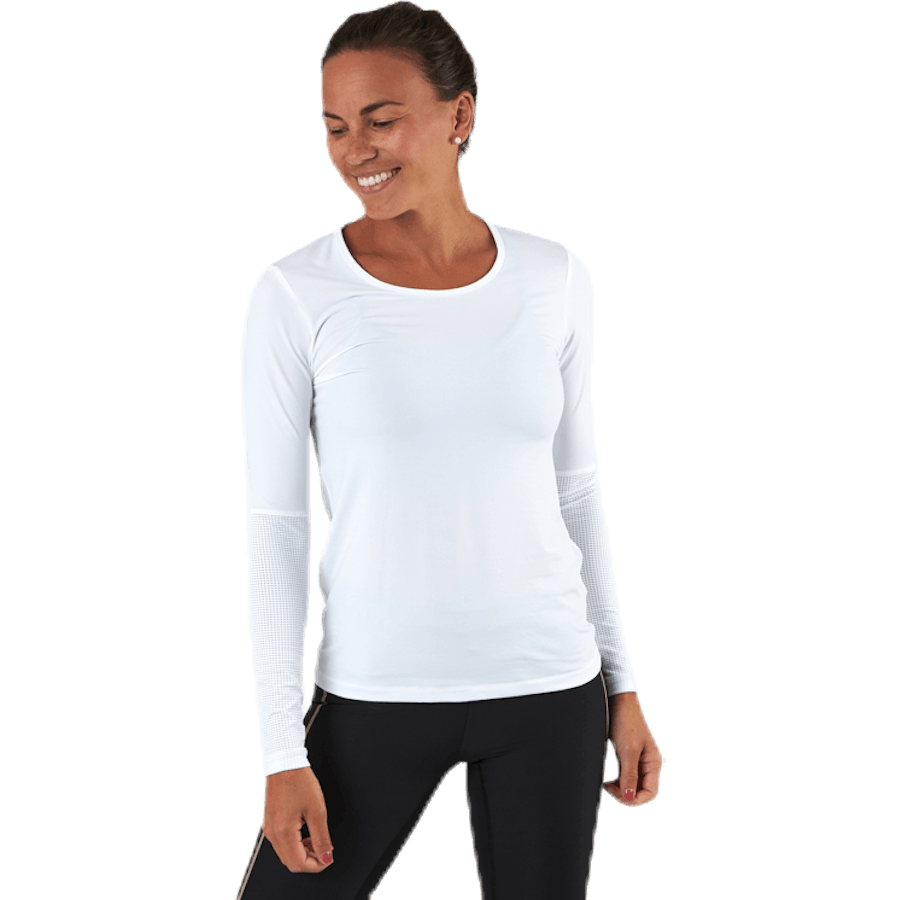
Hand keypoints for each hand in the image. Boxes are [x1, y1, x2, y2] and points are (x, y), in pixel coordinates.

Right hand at [263, 766, 334, 872]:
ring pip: (285, 854)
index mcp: (283, 832)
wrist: (285, 763)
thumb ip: (322, 837)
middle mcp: (272, 833)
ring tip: (315, 839)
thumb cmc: (299, 781)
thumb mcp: (317, 810)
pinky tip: (304, 832)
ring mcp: (268, 828)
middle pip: (291, 863)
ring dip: (302, 853)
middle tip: (323, 849)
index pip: (299, 864)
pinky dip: (294, 844)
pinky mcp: (269, 822)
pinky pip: (281, 843)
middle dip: (310, 861)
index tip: (327, 858)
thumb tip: (326, 856)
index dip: (317, 865)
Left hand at [603, 691, 662, 806]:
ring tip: (608, 785)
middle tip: (609, 789)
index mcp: (653, 763)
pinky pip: (626, 776)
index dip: (635, 799)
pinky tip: (609, 781)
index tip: (618, 795)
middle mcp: (648, 763)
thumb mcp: (628, 750)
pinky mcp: (628, 755)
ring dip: (621, 788)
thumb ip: (629, 775)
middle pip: (641, 790)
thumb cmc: (626, 721)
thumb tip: (629, 797)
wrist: (617, 700)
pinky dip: (618, 781)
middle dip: (626, 794)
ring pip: (632, 784)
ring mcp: (638, 760)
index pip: (650, 792)